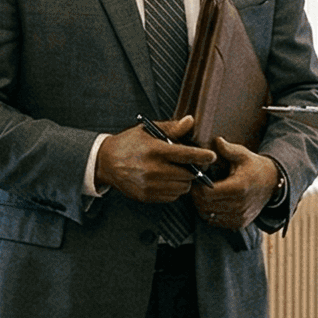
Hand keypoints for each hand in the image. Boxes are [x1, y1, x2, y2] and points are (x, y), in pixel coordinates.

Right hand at [95, 115, 217, 203]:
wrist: (106, 162)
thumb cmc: (129, 144)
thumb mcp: (148, 130)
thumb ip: (172, 128)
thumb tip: (190, 121)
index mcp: (154, 150)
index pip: (186, 154)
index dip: (202, 156)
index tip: (211, 156)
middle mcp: (152, 169)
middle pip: (187, 174)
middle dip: (193, 169)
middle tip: (191, 164)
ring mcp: (150, 185)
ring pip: (182, 187)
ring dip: (185, 180)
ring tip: (177, 172)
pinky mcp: (147, 196)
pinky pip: (172, 196)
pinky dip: (174, 189)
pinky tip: (167, 180)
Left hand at [191, 138, 279, 230]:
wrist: (272, 183)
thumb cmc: (254, 167)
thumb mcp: (243, 154)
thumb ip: (228, 149)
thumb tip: (216, 141)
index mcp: (238, 187)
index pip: (206, 194)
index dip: (197, 188)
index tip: (196, 180)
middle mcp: (239, 205)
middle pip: (205, 206)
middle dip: (197, 197)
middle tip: (197, 187)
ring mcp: (240, 216)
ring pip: (208, 216)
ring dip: (203, 206)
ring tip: (205, 194)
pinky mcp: (239, 223)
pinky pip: (217, 221)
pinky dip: (211, 213)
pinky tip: (214, 202)